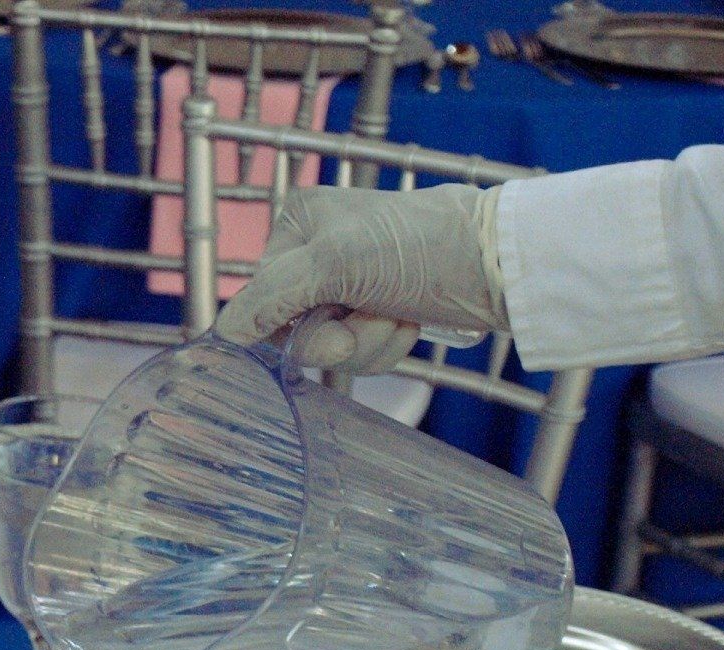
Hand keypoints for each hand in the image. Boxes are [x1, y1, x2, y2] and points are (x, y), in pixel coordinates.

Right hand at [213, 183, 507, 371]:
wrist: (499, 263)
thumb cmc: (419, 247)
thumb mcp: (334, 264)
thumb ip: (271, 299)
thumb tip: (223, 334)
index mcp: (296, 225)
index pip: (260, 298)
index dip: (292, 323)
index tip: (330, 316)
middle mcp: (317, 251)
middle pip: (295, 328)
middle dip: (340, 336)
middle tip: (376, 313)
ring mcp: (350, 283)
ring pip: (328, 347)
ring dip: (368, 344)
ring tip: (399, 315)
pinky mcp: (379, 308)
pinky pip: (359, 351)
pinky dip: (386, 346)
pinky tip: (410, 321)